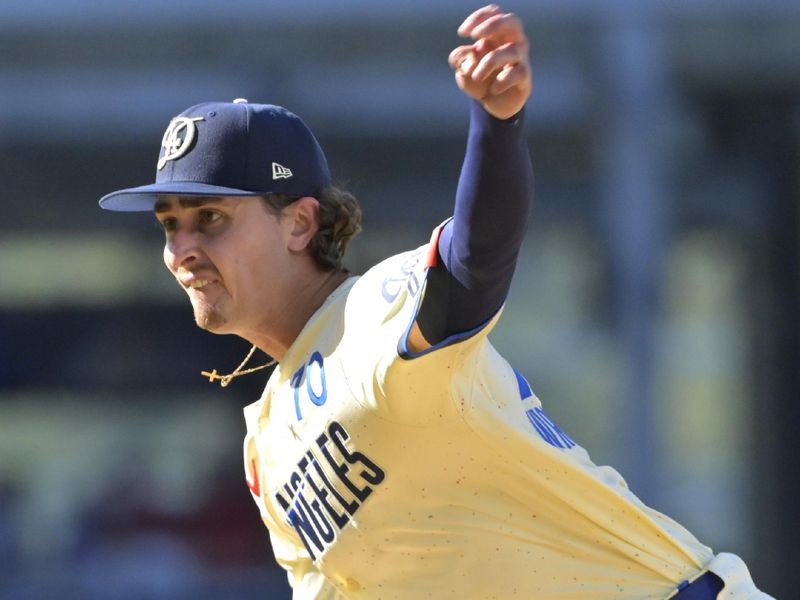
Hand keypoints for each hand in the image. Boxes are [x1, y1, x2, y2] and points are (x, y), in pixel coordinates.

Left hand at [449, 4, 531, 119]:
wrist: (492, 103)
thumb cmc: (479, 79)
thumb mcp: (463, 68)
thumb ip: (460, 58)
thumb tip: (469, 54)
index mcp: (498, 33)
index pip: (494, 13)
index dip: (478, 18)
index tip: (462, 33)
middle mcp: (513, 41)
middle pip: (512, 21)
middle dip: (492, 25)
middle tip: (474, 37)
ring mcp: (521, 58)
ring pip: (510, 50)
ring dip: (488, 63)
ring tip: (476, 77)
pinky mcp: (525, 77)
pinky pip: (517, 73)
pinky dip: (502, 81)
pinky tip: (492, 89)